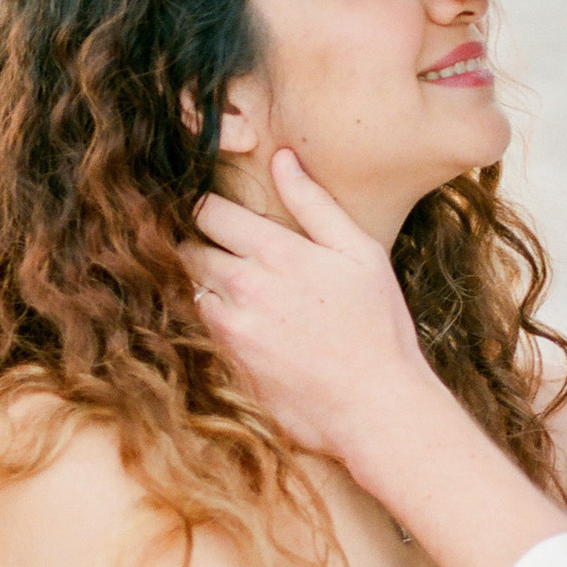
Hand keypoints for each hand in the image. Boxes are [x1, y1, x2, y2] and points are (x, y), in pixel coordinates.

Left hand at [189, 152, 432, 457]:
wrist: (374, 407)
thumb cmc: (377, 326)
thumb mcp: (360, 253)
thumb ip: (315, 203)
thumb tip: (282, 158)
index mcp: (276, 251)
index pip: (208, 210)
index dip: (207, 206)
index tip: (218, 211)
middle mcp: (243, 286)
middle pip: (189, 247)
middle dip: (200, 243)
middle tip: (221, 246)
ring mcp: (230, 328)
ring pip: (191, 287)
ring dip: (204, 282)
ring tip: (236, 285)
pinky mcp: (227, 362)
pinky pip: (201, 327)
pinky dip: (212, 317)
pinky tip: (245, 321)